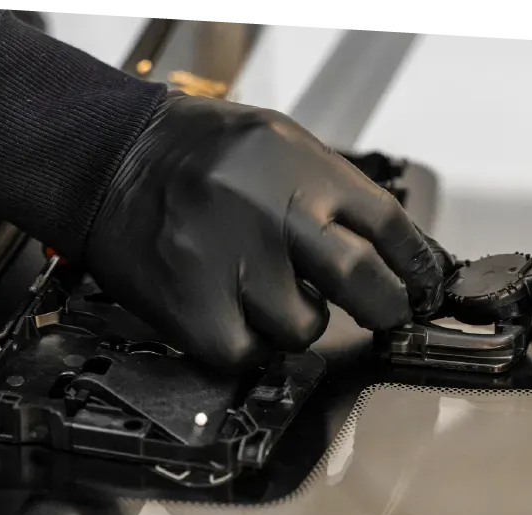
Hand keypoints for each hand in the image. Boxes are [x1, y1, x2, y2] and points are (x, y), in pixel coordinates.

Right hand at [85, 92, 442, 371]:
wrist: (109, 160)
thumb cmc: (195, 155)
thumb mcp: (277, 145)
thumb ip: (331, 191)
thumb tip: (390, 248)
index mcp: (297, 166)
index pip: (387, 225)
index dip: (416, 265)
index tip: (422, 286)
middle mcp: (270, 213)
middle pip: (360, 280)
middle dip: (385, 307)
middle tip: (384, 314)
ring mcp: (231, 264)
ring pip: (302, 328)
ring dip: (299, 322)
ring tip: (269, 295)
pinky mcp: (194, 309)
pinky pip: (248, 352)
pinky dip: (250, 344)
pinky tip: (233, 314)